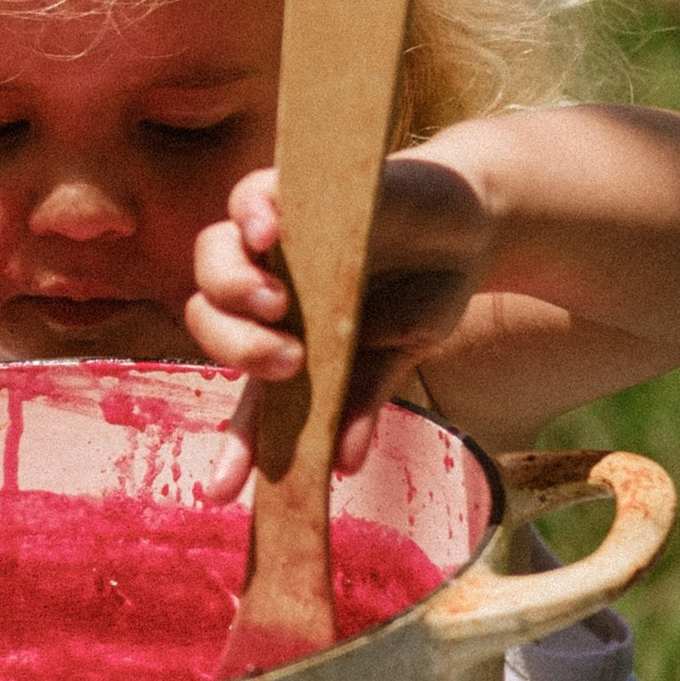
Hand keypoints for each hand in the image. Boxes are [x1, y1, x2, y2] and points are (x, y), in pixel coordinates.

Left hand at [189, 156, 490, 496]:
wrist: (472, 221)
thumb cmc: (424, 290)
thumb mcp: (396, 353)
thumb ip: (361, 399)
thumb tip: (343, 464)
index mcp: (285, 340)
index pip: (248, 396)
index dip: (233, 443)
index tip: (218, 492)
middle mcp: (267, 290)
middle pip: (207, 317)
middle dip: (235, 347)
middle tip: (288, 360)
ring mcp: (276, 238)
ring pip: (213, 257)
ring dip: (232, 288)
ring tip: (275, 305)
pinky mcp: (295, 188)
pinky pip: (249, 194)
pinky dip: (250, 212)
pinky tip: (267, 234)